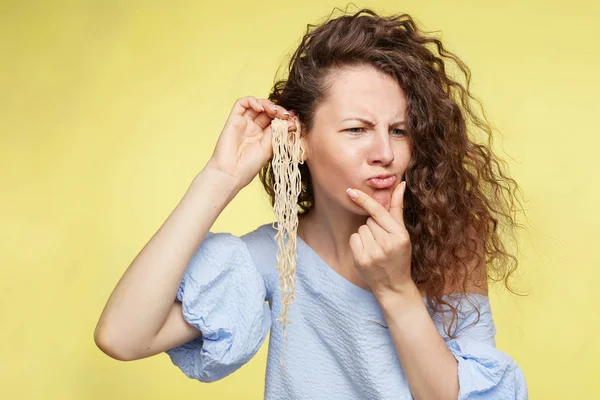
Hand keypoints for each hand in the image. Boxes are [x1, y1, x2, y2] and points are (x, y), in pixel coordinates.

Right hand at [205, 96, 296, 189]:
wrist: (230, 174)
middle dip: (278, 110)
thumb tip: (291, 122)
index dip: (285, 117)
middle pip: (267, 111)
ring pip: (256, 105)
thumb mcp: (268, 149)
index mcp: (263, 136)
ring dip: (267, 104)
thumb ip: (277, 134)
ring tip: (274, 111)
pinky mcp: (233, 120)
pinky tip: (260, 108)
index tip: (294, 119)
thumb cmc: (248, 167)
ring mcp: (243, 123)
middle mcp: (253, 128)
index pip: (276, 120)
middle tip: (285, 115)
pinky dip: (252, 101)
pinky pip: (241, 103)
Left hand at [346, 181, 413, 297]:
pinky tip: (368, 252)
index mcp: (399, 235)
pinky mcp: (361, 260)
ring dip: (366, 235)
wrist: (393, 285)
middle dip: (374, 227)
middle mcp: (387, 244)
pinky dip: (358, 243)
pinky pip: (354, 239)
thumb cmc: (399, 255)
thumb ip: (398, 208)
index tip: (351, 191)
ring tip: (376, 248)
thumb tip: (401, 184)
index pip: (379, 212)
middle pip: (369, 220)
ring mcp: (373, 253)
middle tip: (383, 241)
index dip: (365, 200)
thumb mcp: (402, 233)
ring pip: (361, 229)